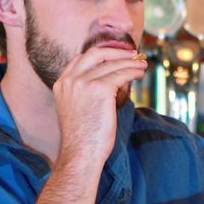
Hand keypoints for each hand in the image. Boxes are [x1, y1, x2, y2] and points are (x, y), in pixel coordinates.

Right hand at [53, 46, 146, 167]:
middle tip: (132, 54)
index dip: (101, 54)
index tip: (115, 55)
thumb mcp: (78, 108)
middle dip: (116, 51)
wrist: (81, 153)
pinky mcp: (100, 89)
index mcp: (61, 84)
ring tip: (142, 65)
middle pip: (96, 53)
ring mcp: (83, 83)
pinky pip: (121, 74)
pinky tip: (140, 74)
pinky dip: (133, 71)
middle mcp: (70, 80)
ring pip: (112, 64)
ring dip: (130, 62)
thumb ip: (87, 92)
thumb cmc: (83, 138)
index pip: (81, 59)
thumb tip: (115, 80)